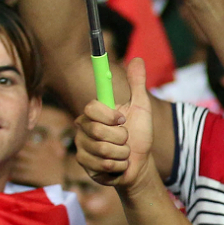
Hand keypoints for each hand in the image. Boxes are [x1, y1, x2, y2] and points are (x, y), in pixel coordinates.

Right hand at [74, 57, 156, 191]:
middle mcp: (84, 127)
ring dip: (122, 153)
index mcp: (95, 112)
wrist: (140, 163)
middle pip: (98, 131)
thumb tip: (137, 59)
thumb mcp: (142, 107)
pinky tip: (118, 165)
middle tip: (126, 139)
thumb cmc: (139, 133)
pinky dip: (119, 166)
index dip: (109, 116)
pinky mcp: (84, 164)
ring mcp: (82, 146)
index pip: (91, 108)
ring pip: (103, 150)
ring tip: (123, 152)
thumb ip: (137, 84)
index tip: (123, 120)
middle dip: (121, 138)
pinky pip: (103, 165)